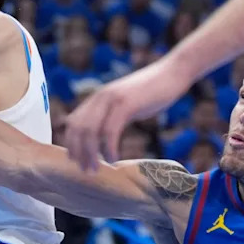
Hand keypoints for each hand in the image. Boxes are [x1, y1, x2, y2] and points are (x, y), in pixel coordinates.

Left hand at [64, 58, 190, 169]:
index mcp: (98, 98)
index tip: (76, 161)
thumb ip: (113, 115)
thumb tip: (103, 135)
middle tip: (86, 170)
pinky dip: (108, 148)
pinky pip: (110, 130)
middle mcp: (100, 97)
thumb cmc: (152, 92)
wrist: (172, 73)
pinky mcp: (126, 104)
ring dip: (91, 153)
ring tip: (96, 169)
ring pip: (90, 130)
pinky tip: (113, 159)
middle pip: (78, 128)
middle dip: (79, 152)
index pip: (73, 122)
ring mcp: (112, 99)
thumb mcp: (126, 104)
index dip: (71, 143)